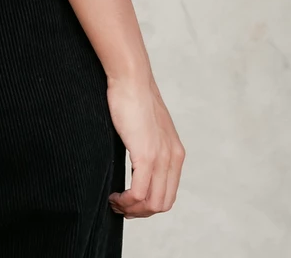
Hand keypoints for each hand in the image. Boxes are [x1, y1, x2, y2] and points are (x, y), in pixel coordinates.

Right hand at [107, 71, 184, 217]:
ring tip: (116, 202)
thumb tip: (135, 155)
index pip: (169, 193)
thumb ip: (148, 143)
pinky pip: (139, 193)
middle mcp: (172, 158)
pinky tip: (115, 195)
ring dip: (133, 209)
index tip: (129, 201)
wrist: (131, 78)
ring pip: (153, 203)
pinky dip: (126, 201)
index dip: (149, 204)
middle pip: (163, 203)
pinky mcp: (146, 155)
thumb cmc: (132, 96)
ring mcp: (161, 158)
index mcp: (175, 152)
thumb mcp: (147, 126)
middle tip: (120, 206)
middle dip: (141, 212)